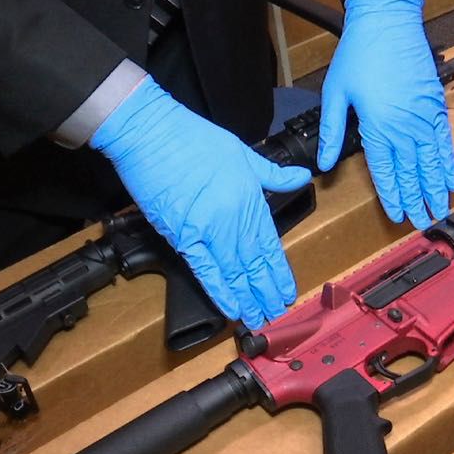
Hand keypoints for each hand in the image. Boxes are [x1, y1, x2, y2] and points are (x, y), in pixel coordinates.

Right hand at [91, 77, 312, 328]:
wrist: (152, 134)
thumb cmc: (193, 138)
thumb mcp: (243, 152)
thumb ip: (273, 173)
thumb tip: (301, 177)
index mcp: (250, 199)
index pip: (270, 244)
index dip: (278, 272)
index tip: (287, 291)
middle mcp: (234, 218)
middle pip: (254, 263)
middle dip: (266, 291)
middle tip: (276, 315)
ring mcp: (208, 229)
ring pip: (234, 272)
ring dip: (247, 298)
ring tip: (257, 318)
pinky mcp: (181, 235)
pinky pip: (204, 270)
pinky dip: (219, 291)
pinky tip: (231, 307)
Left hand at [318, 0, 453, 229]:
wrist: (388, 22)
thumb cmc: (359, 54)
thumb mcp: (335, 93)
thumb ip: (331, 131)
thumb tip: (323, 163)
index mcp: (377, 127)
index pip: (385, 172)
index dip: (392, 196)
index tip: (397, 216)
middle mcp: (404, 127)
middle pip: (412, 173)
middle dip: (417, 200)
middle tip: (423, 224)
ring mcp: (424, 117)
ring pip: (432, 162)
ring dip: (436, 188)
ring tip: (441, 210)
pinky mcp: (436, 106)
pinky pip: (444, 142)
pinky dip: (448, 163)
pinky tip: (452, 179)